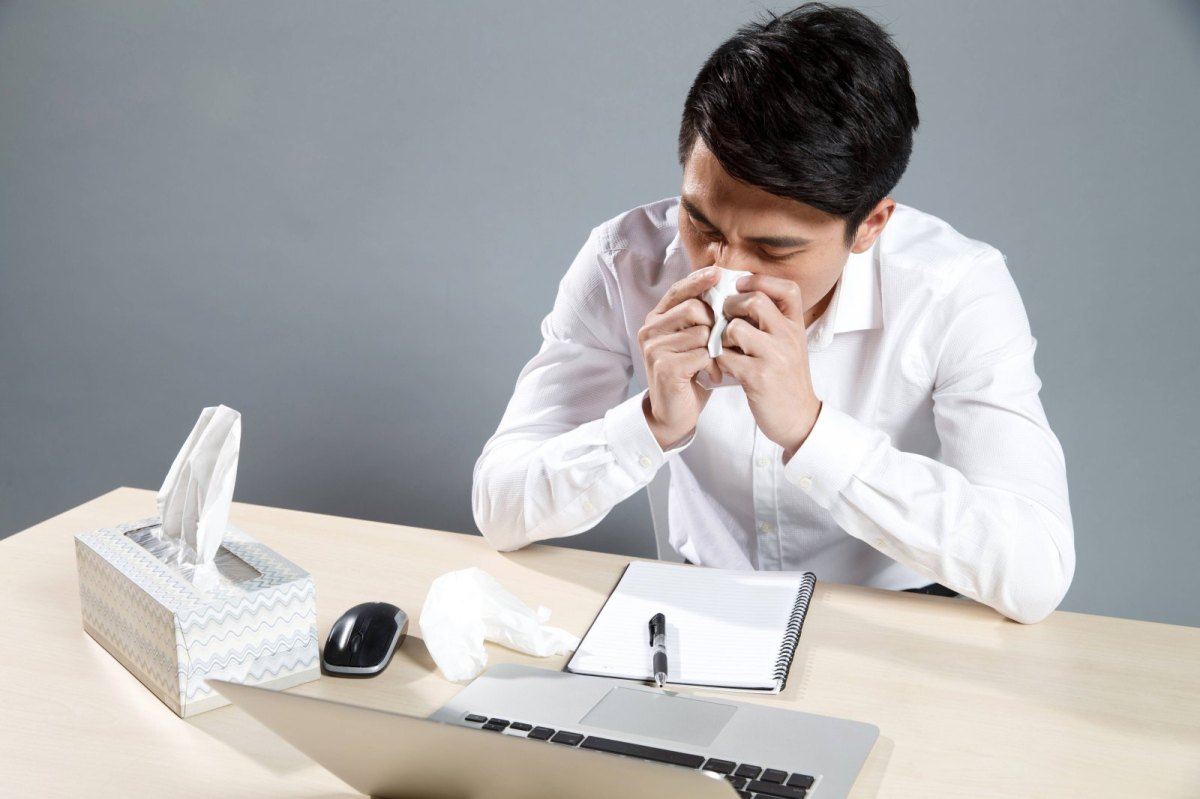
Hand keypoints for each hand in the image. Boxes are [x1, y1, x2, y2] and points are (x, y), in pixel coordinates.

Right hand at [638, 267, 722, 448]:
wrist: (672, 414)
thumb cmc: (687, 374)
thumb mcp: (690, 341)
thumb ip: (698, 317)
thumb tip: (721, 286)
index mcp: (656, 320)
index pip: (677, 291)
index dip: (698, 280)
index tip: (718, 272)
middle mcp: (650, 331)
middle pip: (694, 308)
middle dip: (715, 323)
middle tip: (720, 342)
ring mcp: (655, 349)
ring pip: (701, 332)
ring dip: (716, 348)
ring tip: (715, 363)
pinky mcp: (664, 368)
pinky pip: (702, 354)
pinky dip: (713, 366)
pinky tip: (712, 376)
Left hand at [715, 274, 821, 460]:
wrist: (799, 418)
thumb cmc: (787, 380)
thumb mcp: (789, 345)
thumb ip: (772, 322)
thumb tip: (740, 295)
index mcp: (796, 326)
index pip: (787, 288)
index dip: (761, 280)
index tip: (740, 285)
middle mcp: (788, 337)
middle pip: (754, 300)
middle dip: (730, 306)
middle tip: (724, 319)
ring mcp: (774, 357)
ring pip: (735, 328)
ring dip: (721, 336)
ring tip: (724, 347)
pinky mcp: (758, 377)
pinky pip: (725, 356)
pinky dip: (718, 360)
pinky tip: (723, 367)